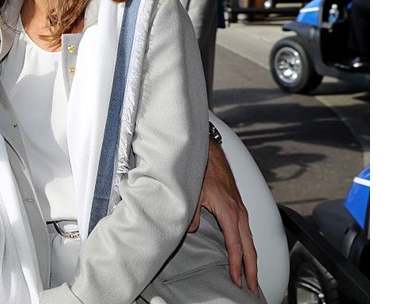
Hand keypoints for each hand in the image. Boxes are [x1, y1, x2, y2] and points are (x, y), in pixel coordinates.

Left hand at [189, 140, 258, 295]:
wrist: (210, 153)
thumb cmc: (202, 170)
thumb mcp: (192, 192)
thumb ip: (191, 214)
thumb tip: (191, 230)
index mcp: (229, 211)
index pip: (235, 246)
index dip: (236, 266)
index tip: (236, 281)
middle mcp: (239, 212)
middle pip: (250, 248)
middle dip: (252, 271)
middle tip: (252, 289)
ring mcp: (241, 210)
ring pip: (250, 241)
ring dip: (252, 261)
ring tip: (251, 279)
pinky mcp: (239, 207)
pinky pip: (246, 232)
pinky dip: (248, 247)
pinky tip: (245, 255)